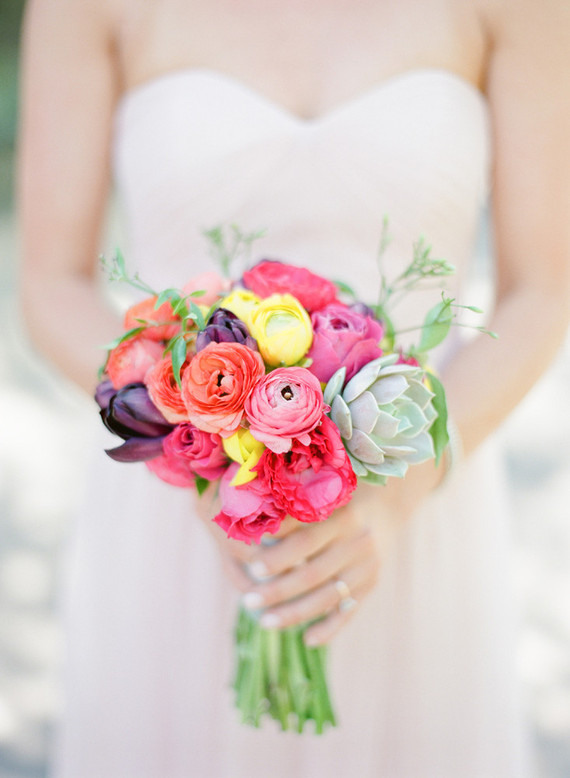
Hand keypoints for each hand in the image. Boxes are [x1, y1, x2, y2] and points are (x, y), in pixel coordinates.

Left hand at [194, 459, 442, 645]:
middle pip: (313, 574)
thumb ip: (295, 509)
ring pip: (327, 598)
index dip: (278, 555)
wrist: (386, 505)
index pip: (306, 540)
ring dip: (294, 614)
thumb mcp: (323, 496)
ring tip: (264, 622)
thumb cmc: (338, 497)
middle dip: (278, 590)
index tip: (250, 566)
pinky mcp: (371, 585)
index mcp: (343, 516)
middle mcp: (358, 542)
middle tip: (248, 600)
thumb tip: (252, 524)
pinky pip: (349, 612)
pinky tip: (307, 640)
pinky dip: (329, 629)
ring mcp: (367, 568)